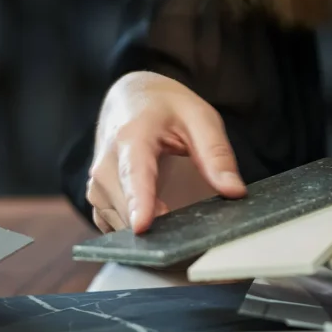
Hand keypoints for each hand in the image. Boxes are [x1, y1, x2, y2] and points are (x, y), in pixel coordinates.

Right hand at [87, 71, 245, 233]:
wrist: (129, 100)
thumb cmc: (164, 108)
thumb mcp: (200, 118)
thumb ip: (217, 155)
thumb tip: (234, 191)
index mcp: (131, 136)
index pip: (133, 173)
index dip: (138, 202)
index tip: (142, 226)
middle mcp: (106, 163)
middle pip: (125, 207)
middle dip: (155, 226)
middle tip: (189, 231)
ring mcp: (97, 184)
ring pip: (118, 222)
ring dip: (146, 230)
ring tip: (174, 222)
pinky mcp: (96, 198)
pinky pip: (111, 225)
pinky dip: (133, 231)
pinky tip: (156, 223)